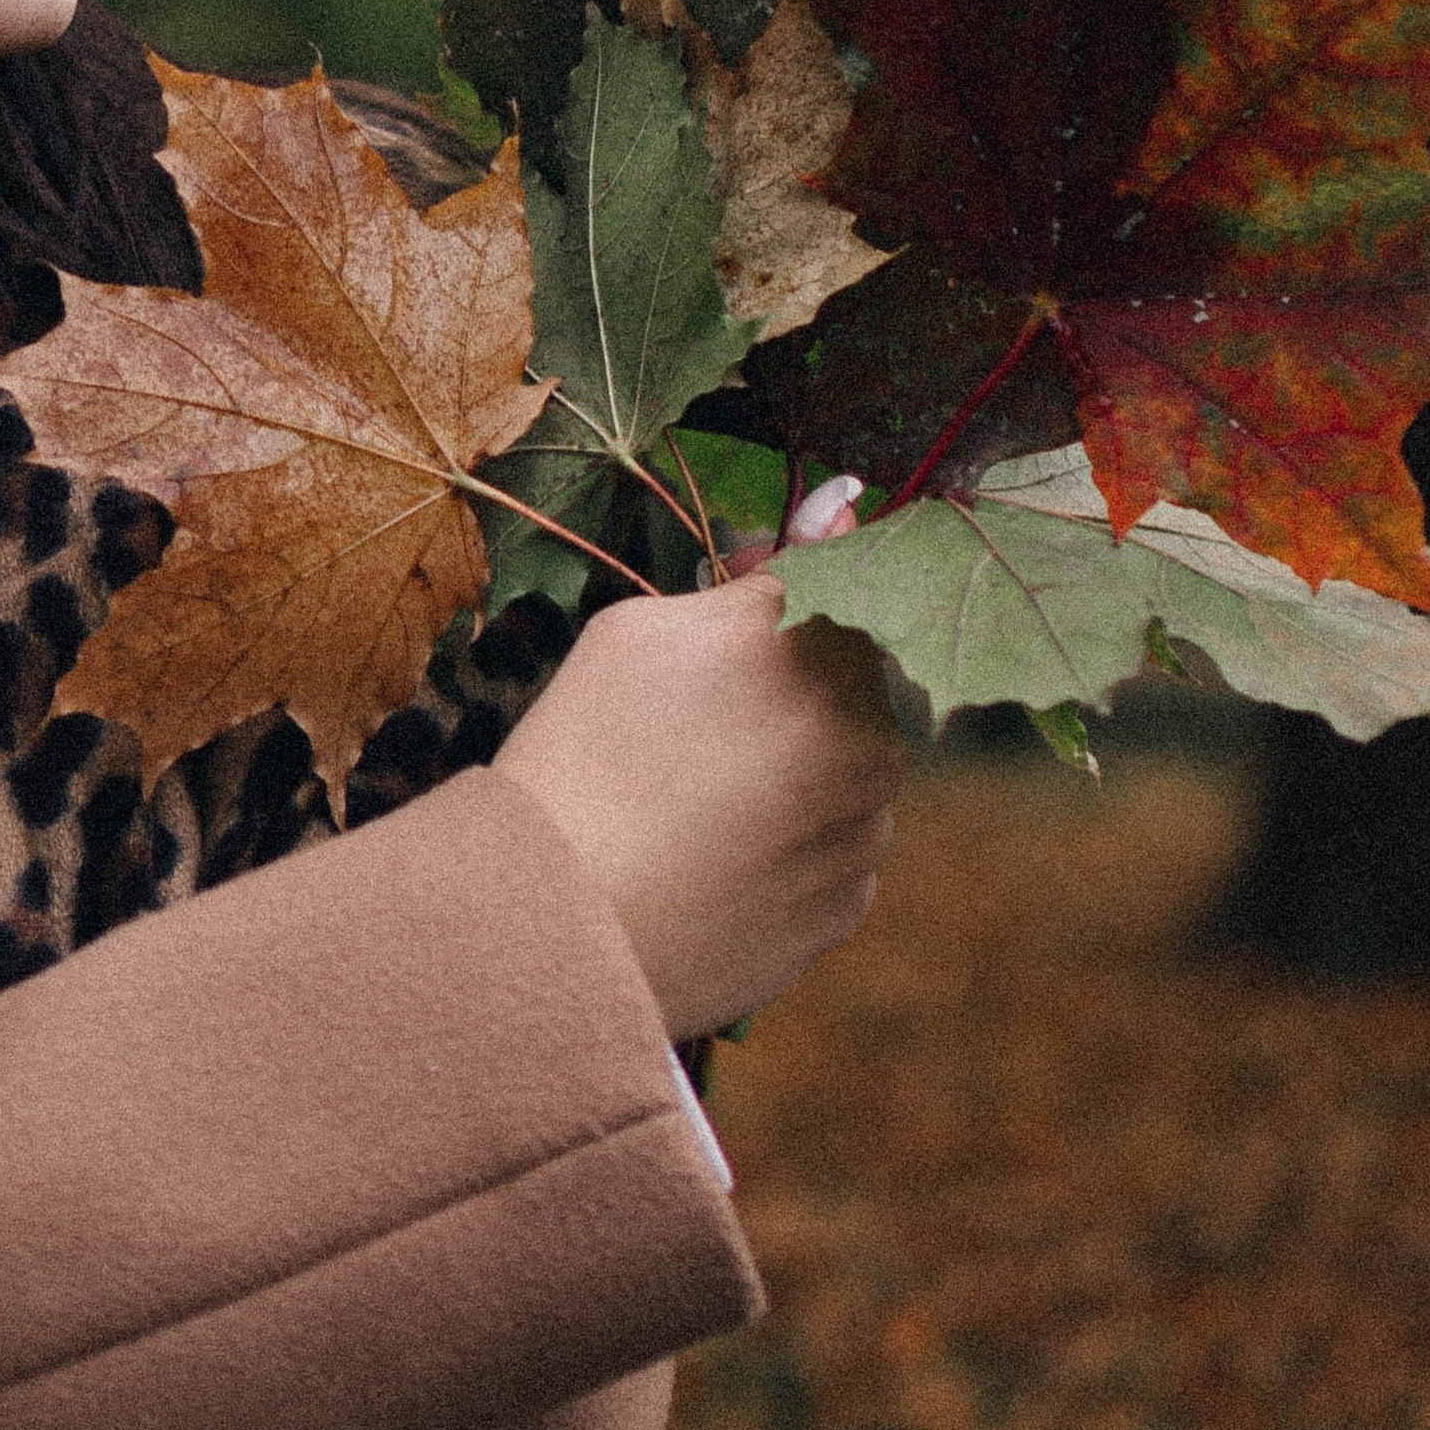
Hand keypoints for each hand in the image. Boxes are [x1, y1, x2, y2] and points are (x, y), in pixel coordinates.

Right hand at [494, 491, 902, 1040]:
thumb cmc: (585, 754)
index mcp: (823, 654)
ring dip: (792, 764)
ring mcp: (864, 832)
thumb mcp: (644, 631)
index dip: (783, 591)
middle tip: (688, 715)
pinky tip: (709, 851)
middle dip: (786, 684)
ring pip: (842, 768)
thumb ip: (757, 576)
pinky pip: (830, 848)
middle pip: (846, 683)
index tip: (736, 600)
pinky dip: (786, 841)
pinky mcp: (847, 908)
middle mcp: (870, 739)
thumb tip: (843, 505)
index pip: (841, 584)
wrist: (560, 924)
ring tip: (688, 795)